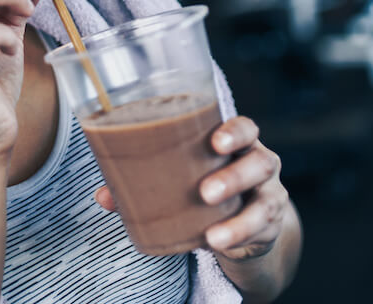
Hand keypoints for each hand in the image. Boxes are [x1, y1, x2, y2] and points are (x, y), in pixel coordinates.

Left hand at [93, 116, 288, 259]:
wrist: (243, 221)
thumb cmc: (206, 183)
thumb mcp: (183, 177)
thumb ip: (145, 181)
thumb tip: (103, 194)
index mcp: (236, 143)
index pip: (245, 128)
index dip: (234, 132)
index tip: (214, 141)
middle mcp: (259, 163)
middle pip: (260, 162)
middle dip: (234, 176)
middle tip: (205, 192)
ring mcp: (269, 195)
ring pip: (265, 202)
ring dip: (238, 219)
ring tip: (213, 235)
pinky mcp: (268, 226)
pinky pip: (260, 232)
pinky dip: (238, 238)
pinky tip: (218, 244)